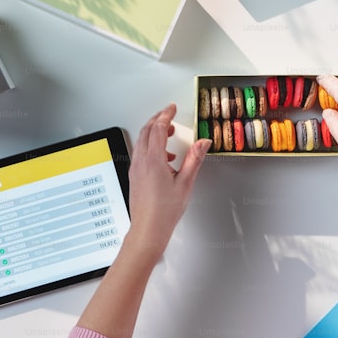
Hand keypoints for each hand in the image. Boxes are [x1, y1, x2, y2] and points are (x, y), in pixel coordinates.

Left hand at [125, 103, 210, 259]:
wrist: (148, 229)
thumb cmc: (164, 211)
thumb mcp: (185, 183)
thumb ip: (194, 159)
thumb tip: (202, 142)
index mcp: (153, 160)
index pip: (157, 128)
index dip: (166, 115)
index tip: (172, 108)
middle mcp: (141, 161)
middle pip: (146, 131)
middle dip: (158, 120)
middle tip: (169, 115)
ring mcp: (136, 169)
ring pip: (142, 141)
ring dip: (154, 133)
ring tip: (169, 134)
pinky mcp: (135, 176)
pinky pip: (141, 153)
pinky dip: (151, 146)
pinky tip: (165, 158)